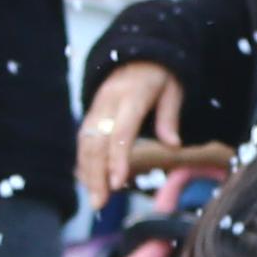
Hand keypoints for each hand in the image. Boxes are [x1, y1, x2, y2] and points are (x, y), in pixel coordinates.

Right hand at [80, 62, 186, 205]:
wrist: (137, 52)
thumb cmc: (160, 74)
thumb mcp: (173, 89)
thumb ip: (170, 117)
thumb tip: (174, 146)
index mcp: (132, 95)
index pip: (121, 131)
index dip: (118, 158)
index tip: (118, 183)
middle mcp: (108, 102)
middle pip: (97, 142)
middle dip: (96, 175)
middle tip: (100, 204)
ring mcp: (96, 107)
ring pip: (85, 143)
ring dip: (87, 173)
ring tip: (96, 201)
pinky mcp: (90, 113)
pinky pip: (83, 140)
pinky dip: (84, 163)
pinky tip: (90, 184)